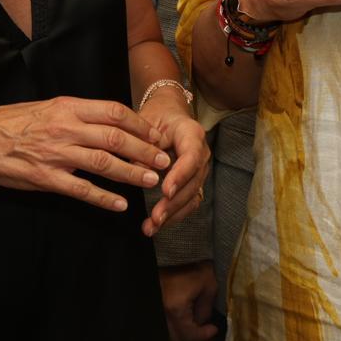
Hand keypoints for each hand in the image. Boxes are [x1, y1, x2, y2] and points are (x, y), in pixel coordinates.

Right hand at [0, 96, 170, 212]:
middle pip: (116, 138)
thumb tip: (109, 119)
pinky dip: (103, 198)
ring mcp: (57, 154)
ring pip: (104, 164)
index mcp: (69, 107)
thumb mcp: (48, 106)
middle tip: (164, 161)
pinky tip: (120, 205)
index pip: (114, 112)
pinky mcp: (47, 178)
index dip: (139, 125)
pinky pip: (81, 190)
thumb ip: (78, 113)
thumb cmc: (14, 121)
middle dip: (145, 150)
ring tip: (151, 182)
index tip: (156, 135)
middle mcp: (67, 128)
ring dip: (131, 174)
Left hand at [139, 89, 209, 236]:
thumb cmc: (157, 115)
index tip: (165, 191)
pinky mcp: (194, 181)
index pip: (191, 157)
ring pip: (192, 196)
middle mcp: (202, 153)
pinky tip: (157, 225)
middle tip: (155, 217)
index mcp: (192, 134)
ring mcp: (200, 169)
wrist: (169, 112)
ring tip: (151, 227)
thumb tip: (139, 173)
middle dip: (174, 203)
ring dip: (173, 214)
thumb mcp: (146, 123)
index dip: (180, 175)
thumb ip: (143, 146)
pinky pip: (189, 201)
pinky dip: (174, 215)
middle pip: (193, 182)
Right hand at [159, 262, 219, 340]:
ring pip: (171, 333)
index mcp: (175, 308)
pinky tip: (191, 324)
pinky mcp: (158, 303)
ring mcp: (158, 308)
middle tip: (210, 338)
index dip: (203, 337)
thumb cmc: (196, 264)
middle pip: (177, 338)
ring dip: (187, 337)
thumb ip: (205, 310)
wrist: (177, 249)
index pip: (188, 334)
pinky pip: (168, 323)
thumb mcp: (209, 287)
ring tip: (202, 333)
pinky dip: (179, 328)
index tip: (215, 330)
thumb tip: (203, 324)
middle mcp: (162, 312)